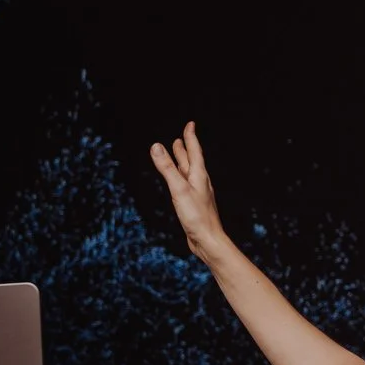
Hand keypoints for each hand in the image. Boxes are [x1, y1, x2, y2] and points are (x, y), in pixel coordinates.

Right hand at [149, 122, 229, 261]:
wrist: (208, 240)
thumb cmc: (196, 216)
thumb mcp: (178, 189)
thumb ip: (167, 168)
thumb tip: (156, 146)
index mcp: (199, 176)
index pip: (194, 151)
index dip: (191, 137)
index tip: (190, 124)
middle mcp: (200, 182)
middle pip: (192, 161)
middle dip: (186, 148)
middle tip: (181, 137)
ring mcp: (198, 194)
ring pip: (189, 173)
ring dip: (183, 162)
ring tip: (178, 154)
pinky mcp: (194, 205)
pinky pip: (186, 185)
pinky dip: (181, 178)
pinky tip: (180, 183)